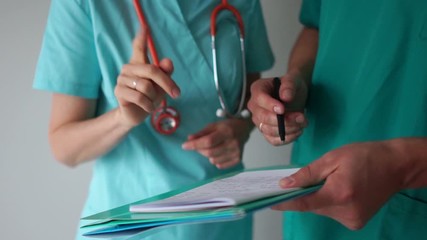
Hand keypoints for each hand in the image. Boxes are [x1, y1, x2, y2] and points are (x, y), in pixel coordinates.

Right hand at [114, 31, 180, 128]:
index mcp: (139, 63)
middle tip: (177, 94)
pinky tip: (148, 107)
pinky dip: (148, 104)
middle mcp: (129, 67)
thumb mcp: (161, 85)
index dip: (142, 37)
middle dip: (167, 83)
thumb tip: (168, 62)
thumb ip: (166, 73)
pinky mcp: (119, 91)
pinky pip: (139, 97)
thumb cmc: (150, 96)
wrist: (137, 114)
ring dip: (154, 97)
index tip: (145, 26)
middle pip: (152, 70)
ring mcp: (122, 78)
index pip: (138, 47)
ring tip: (152, 102)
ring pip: (146, 86)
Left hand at [181, 119, 251, 168]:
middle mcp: (232, 143)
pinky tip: (217, 153)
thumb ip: (201, 133)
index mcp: (226, 132)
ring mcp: (236, 152)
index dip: (195, 144)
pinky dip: (215, 161)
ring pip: (214, 160)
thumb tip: (189, 139)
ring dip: (208, 155)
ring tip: (211, 148)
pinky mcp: (238, 159)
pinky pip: (220, 165)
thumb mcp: (213, 125)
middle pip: (210, 152)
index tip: (185, 146)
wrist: (243, 128)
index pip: (208, 141)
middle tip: (198, 146)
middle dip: (200, 150)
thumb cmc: (226, 126)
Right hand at [247, 70, 307, 145]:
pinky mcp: (267, 132)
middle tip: (300, 117)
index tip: (283, 109)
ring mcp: (259, 120)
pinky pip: (273, 140)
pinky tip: (298, 130)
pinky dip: (287, 138)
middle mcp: (254, 106)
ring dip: (288, 129)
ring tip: (303, 122)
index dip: (270, 105)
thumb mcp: (293, 80)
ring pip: (268, 130)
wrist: (296, 96)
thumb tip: (285, 97)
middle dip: (282, 120)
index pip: (259, 99)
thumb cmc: (291, 87)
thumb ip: (289, 85)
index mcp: (257, 89)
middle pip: (262, 117)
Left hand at [272, 141, 405, 229]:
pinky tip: (338, 189)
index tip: (269, 201)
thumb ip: (308, 173)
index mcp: (339, 194)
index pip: (303, 203)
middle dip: (304, 194)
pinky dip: (329, 202)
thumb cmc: (364, 156)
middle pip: (313, 206)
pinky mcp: (356, 222)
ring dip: (318, 197)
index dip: (284, 203)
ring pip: (322, 210)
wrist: (396, 166)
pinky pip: (333, 212)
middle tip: (299, 181)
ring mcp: (352, 220)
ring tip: (328, 181)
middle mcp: (345, 212)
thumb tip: (285, 184)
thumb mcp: (333, 158)